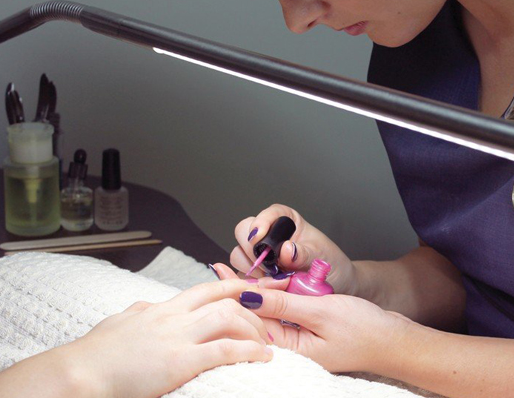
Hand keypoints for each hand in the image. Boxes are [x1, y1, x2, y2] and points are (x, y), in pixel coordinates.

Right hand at [66, 279, 273, 397]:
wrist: (81, 371)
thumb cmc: (97, 352)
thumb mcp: (121, 322)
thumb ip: (139, 311)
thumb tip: (148, 306)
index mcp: (161, 309)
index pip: (205, 289)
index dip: (233, 286)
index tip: (251, 289)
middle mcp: (173, 317)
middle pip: (224, 301)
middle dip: (251, 310)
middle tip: (266, 324)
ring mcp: (177, 337)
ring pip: (229, 319)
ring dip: (254, 330)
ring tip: (266, 344)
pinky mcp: (179, 361)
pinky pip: (224, 350)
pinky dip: (248, 351)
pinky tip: (262, 357)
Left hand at [231, 283, 411, 373]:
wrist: (395, 338)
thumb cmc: (364, 329)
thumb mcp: (320, 312)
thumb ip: (282, 304)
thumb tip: (248, 295)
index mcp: (289, 349)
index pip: (252, 319)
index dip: (236, 293)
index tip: (220, 271)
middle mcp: (290, 346)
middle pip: (256, 315)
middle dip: (242, 290)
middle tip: (223, 267)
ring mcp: (298, 338)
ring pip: (269, 310)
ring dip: (258, 290)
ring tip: (238, 271)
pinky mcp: (307, 329)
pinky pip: (285, 310)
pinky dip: (277, 294)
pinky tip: (268, 282)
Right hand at [232, 204, 356, 293]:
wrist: (335, 285)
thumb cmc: (330, 264)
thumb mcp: (320, 256)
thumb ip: (303, 253)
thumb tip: (286, 250)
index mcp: (286, 221)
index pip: (267, 214)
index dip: (260, 223)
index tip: (259, 237)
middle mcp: (269, 235)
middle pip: (243, 231)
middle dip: (252, 249)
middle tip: (268, 266)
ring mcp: (259, 255)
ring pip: (238, 254)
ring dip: (251, 268)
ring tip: (273, 280)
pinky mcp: (255, 274)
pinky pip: (241, 276)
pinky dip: (249, 283)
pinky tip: (266, 288)